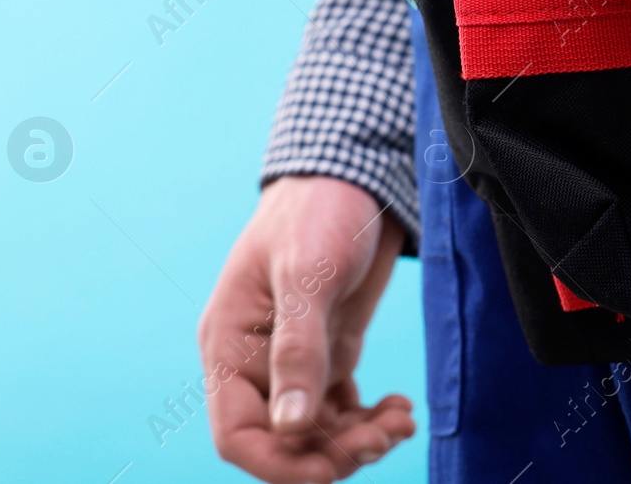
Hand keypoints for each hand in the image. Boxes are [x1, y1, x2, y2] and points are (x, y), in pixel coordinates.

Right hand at [199, 175, 414, 482]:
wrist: (356, 176)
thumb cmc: (319, 211)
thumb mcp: (308, 275)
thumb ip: (298, 350)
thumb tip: (292, 428)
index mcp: (229, 344)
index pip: (236, 433)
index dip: (278, 463)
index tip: (330, 469)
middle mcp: (255, 361)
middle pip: (284, 441)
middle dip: (332, 452)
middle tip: (384, 437)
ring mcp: (293, 361)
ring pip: (317, 433)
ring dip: (358, 440)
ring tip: (401, 420)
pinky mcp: (328, 353)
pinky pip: (340, 412)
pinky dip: (369, 421)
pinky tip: (400, 410)